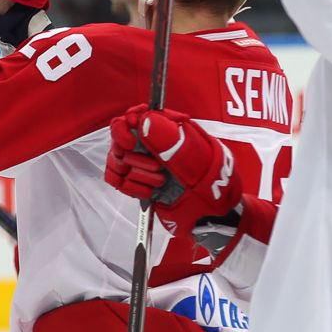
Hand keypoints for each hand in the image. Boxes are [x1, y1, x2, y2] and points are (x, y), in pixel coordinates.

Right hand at [104, 105, 242, 232]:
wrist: (214, 215)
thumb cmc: (214, 185)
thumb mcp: (197, 160)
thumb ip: (172, 141)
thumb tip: (146, 120)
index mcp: (167, 129)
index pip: (134, 116)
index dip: (125, 128)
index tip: (131, 143)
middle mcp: (152, 143)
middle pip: (119, 141)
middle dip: (135, 159)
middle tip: (157, 168)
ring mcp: (143, 162)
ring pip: (117, 162)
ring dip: (136, 175)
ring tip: (159, 182)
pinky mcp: (137, 181)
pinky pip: (117, 180)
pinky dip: (131, 188)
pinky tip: (149, 191)